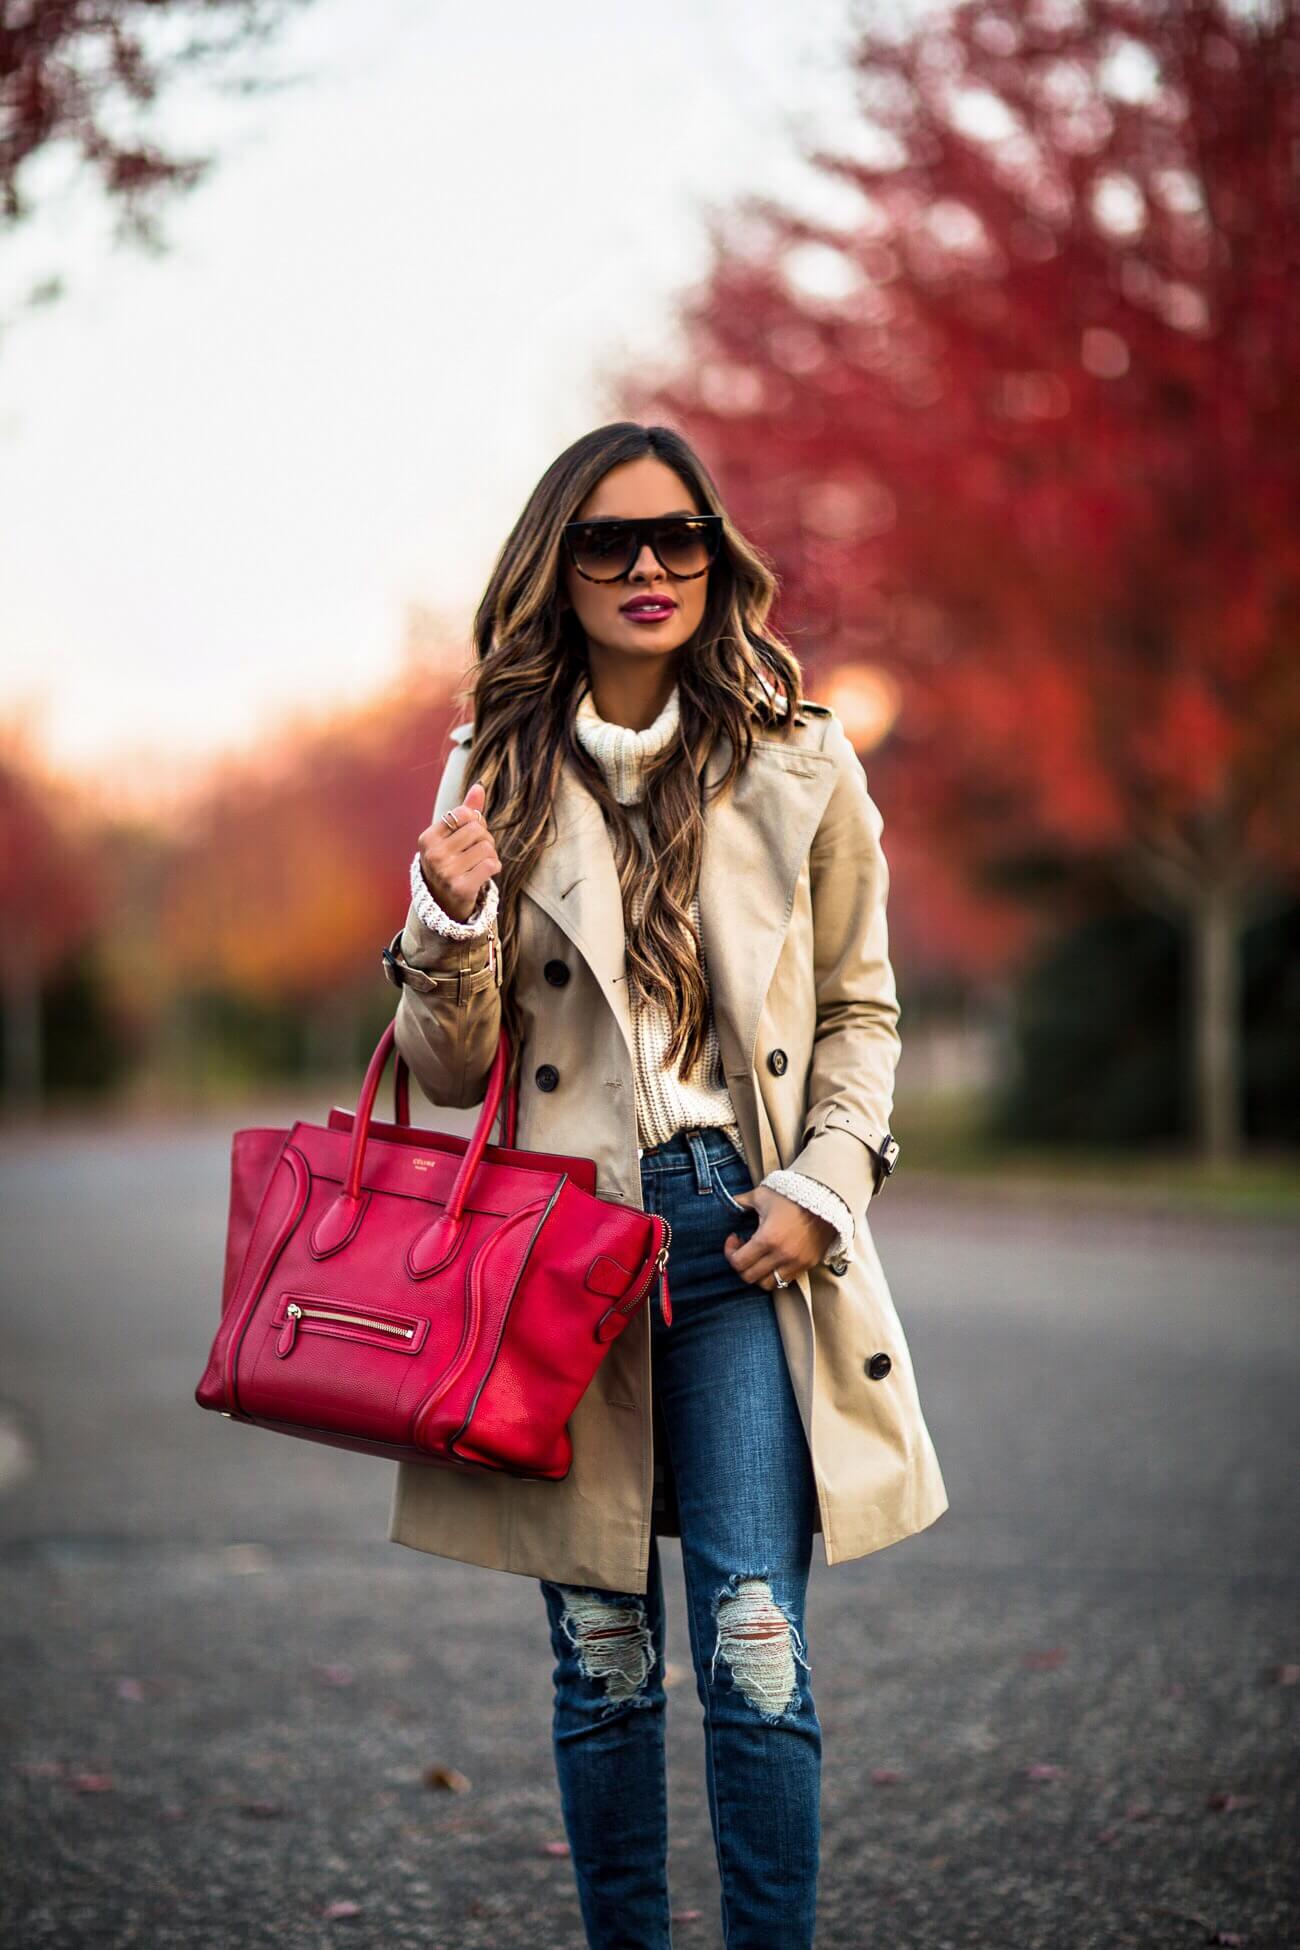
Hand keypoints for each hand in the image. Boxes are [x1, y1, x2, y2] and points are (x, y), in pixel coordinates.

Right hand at [416, 780, 500, 923]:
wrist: (444, 902)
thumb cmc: (450, 862)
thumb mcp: (452, 836)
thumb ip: (465, 811)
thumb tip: (479, 786)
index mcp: (428, 838)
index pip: (464, 814)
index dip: (474, 822)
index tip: (468, 835)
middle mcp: (434, 855)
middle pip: (477, 830)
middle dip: (485, 838)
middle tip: (477, 851)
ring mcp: (446, 872)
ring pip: (487, 848)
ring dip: (491, 855)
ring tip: (480, 863)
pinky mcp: (461, 887)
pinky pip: (491, 865)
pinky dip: (494, 867)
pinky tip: (486, 873)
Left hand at [723, 1187, 837, 1292]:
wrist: (826, 1198)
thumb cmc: (792, 1196)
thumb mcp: (763, 1195)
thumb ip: (741, 1201)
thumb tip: (729, 1204)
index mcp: (768, 1238)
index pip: (738, 1262)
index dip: (730, 1252)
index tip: (734, 1238)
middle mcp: (782, 1255)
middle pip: (750, 1277)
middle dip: (741, 1265)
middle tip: (743, 1249)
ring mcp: (796, 1262)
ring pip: (768, 1284)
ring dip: (758, 1274)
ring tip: (758, 1257)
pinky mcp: (807, 1264)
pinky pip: (786, 1280)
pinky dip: (776, 1274)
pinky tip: (774, 1258)